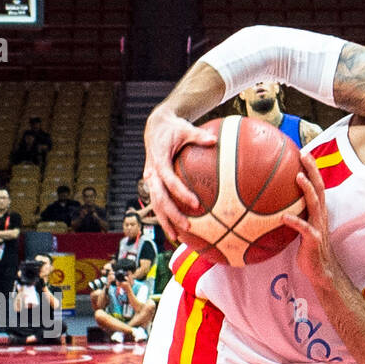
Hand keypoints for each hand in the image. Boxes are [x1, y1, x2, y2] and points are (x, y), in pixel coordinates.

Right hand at [142, 109, 218, 241]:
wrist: (155, 127)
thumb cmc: (173, 128)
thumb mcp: (185, 129)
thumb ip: (199, 136)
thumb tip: (214, 140)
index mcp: (158, 160)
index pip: (169, 180)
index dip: (181, 193)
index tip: (195, 203)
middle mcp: (151, 172)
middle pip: (158, 198)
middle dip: (171, 214)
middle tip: (188, 226)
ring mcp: (150, 180)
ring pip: (154, 204)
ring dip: (165, 221)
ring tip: (177, 236)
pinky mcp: (152, 184)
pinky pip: (157, 202)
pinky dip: (165, 216)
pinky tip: (176, 229)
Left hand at [282, 152, 344, 296]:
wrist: (321, 271)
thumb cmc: (308, 249)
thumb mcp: (300, 228)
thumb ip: (293, 214)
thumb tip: (270, 204)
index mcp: (318, 211)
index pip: (317, 185)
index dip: (312, 168)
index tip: (303, 151)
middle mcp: (321, 215)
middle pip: (319, 187)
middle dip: (312, 170)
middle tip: (303, 154)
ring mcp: (318, 227)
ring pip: (315, 204)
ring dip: (307, 190)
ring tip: (298, 177)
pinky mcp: (314, 241)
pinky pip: (304, 229)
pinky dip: (295, 222)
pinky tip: (284, 217)